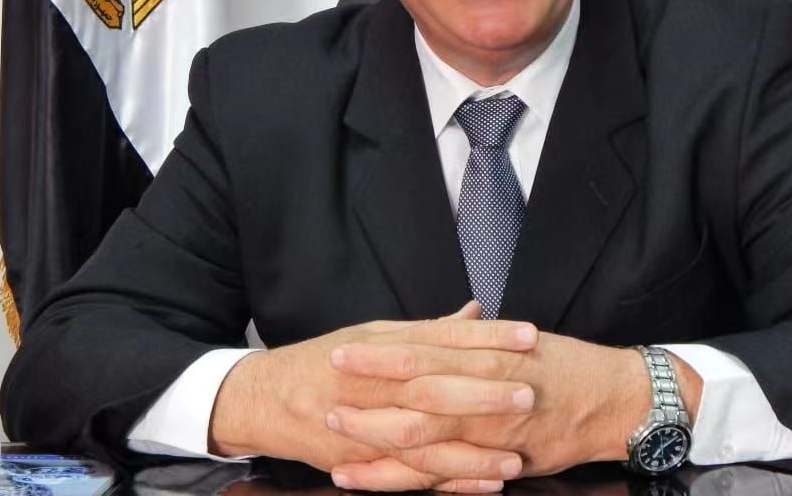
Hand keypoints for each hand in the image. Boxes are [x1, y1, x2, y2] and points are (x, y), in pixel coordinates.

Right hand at [210, 302, 538, 491]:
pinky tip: (484, 484)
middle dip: (484, 392)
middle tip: (530, 392)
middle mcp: (375, 382)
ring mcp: (364, 424)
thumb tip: (476, 312)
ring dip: (472, 450)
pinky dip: (448, 482)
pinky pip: (408, 476)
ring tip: (517, 455)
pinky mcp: (358, 460)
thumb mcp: (374, 334)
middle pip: (436, 386)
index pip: (442, 337)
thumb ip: (428, 328)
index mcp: (382, 344)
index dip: (487, 337)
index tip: (529, 336)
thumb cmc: (324, 360)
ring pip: (425, 439)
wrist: (262, 398)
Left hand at [325, 331, 702, 483]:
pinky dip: (404, 480)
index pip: (423, 351)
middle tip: (323, 390)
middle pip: (414, 393)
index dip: (381, 353)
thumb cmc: (568, 365)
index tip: (344, 349)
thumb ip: (478, 340)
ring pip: (423, 438)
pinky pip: (446, 475)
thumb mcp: (520, 342)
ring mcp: (492, 430)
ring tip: (334, 440)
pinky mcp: (500, 460)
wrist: (616, 398)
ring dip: (374, 439)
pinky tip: (372, 481)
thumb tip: (449, 325)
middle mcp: (486, 390)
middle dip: (366, 394)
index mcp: (487, 354)